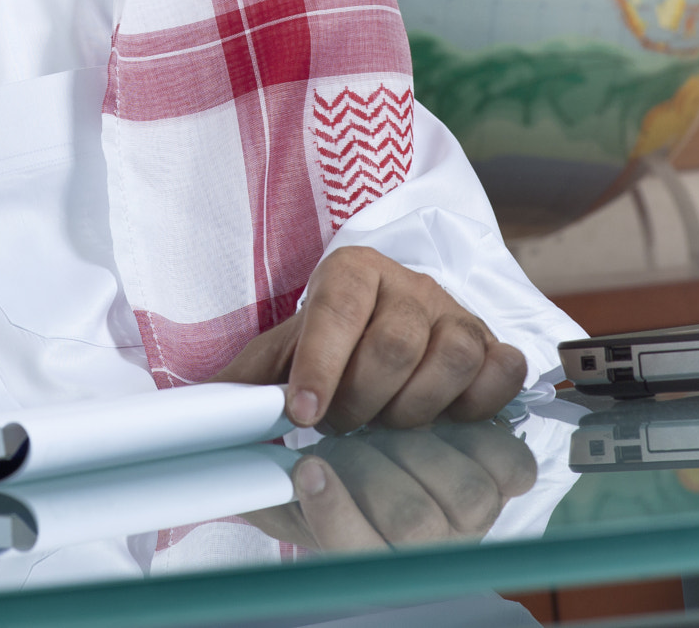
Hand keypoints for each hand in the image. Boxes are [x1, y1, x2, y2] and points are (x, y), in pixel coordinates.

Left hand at [210, 246, 526, 431]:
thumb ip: (242, 383)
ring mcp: (457, 313)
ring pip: (451, 356)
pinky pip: (501, 370)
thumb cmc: (322, 357)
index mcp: (350, 272)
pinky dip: (476, 403)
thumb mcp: (275, 361)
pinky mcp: (493, 345)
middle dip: (362, 399)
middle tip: (341, 426)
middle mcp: (409, 284)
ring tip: (386, 423)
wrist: (378, 345)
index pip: (336, 310)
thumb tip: (197, 411)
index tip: (303, 415)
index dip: (320, 366)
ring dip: (415, 407)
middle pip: (395, 342)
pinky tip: (442, 419)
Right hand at [246, 421, 537, 550]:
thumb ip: (255, 475)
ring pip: (467, 496)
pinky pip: (514, 465)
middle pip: (416, 529)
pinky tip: (446, 412)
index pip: (362, 559)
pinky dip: (486, 433)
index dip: (337, 518)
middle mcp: (426, 552)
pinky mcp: (506, 476)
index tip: (307, 470)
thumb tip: (227, 462)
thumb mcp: (271, 467)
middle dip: (375, 469)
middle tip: (343, 427)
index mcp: (367, 555)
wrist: (360, 411)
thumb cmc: (311, 446)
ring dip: (425, 444)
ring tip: (389, 414)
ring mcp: (472, 519)